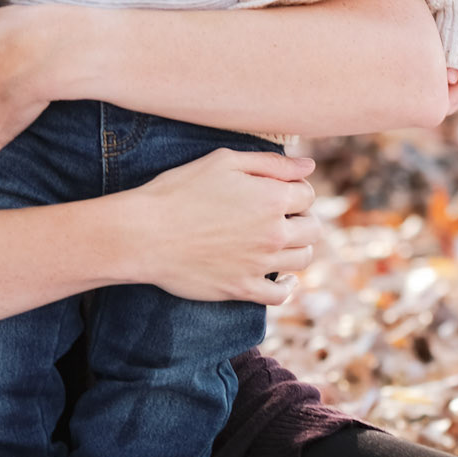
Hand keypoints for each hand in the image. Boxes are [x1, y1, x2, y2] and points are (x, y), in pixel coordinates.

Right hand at [126, 147, 317, 305]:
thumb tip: (308, 165)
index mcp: (272, 198)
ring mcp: (260, 264)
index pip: (307, 194)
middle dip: (302, 219)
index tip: (279, 191)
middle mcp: (274, 233)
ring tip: (277, 241)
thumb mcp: (223, 161)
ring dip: (296, 248)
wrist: (145, 232)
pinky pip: (281, 294)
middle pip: (312, 229)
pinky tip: (282, 278)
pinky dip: (287, 286)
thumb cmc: (179, 190)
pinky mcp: (243, 288)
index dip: (295, 190)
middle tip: (280, 216)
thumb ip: (271, 163)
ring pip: (302, 259)